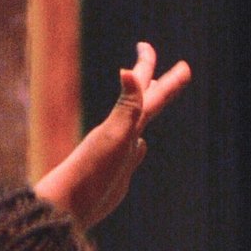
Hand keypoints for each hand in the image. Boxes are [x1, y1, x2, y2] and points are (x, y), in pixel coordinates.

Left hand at [36, 43, 191, 231]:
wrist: (69, 205)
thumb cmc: (91, 172)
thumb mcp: (114, 136)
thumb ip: (126, 107)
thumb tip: (129, 71)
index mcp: (124, 123)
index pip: (143, 88)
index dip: (148, 66)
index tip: (146, 44)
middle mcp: (123, 132)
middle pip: (146, 101)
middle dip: (162, 83)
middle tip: (180, 69)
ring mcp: (122, 152)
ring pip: (140, 123)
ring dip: (149, 108)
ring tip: (157, 98)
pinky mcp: (120, 172)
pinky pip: (135, 152)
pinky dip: (141, 144)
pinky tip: (142, 145)